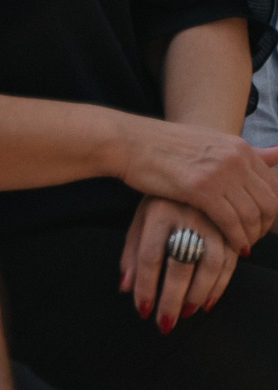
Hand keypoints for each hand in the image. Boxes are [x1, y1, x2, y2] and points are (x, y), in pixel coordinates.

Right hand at [115, 118, 277, 251]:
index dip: (270, 211)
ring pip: (252, 215)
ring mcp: (219, 172)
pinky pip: (231, 221)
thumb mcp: (206, 142)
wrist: (127, 141)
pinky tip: (233, 248)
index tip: (258, 224)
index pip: (272, 186)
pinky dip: (236, 239)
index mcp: (238, 146)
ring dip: (251, 236)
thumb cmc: (162, 144)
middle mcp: (235, 157)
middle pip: (268, 202)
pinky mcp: (201, 188)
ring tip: (243, 248)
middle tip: (252, 240)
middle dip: (264, 227)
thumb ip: (240, 153)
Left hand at [121, 195, 238, 330]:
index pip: (149, 256)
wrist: (191, 167)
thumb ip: (132, 252)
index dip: (146, 287)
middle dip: (171, 298)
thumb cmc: (160, 200)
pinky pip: (229, 262)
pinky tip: (207, 302)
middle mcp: (186, 216)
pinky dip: (220, 286)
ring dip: (198, 295)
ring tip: (185, 314)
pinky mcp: (231, 228)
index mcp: (157, 212)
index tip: (143, 311)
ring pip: (209, 265)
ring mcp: (212, 221)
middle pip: (179, 264)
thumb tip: (125, 288)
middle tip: (165, 323)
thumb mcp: (140, 218)